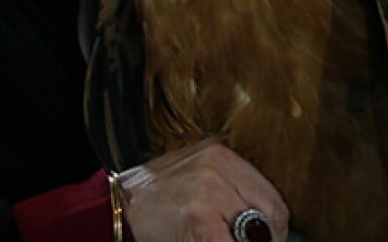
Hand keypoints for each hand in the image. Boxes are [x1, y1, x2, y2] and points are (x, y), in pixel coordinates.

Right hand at [118, 140, 289, 241]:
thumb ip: (229, 187)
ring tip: (223, 238)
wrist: (115, 206)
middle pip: (271, 213)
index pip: (271, 196)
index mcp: (219, 153)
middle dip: (266, 237)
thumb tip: (265, 221)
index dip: (272, 226)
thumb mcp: (194, 175)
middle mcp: (216, 165)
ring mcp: (208, 191)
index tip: (264, 238)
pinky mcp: (199, 217)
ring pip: (257, 232)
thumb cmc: (155, 197)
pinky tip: (208, 239)